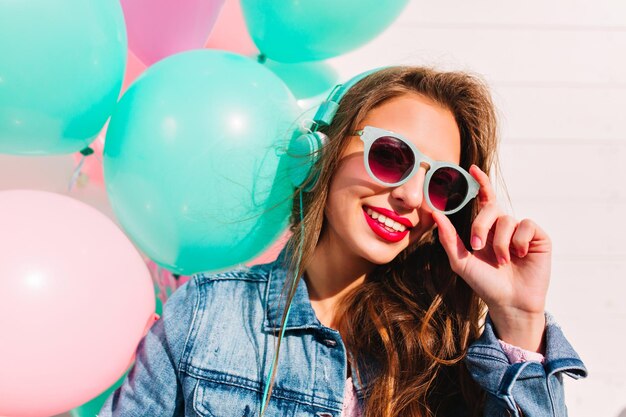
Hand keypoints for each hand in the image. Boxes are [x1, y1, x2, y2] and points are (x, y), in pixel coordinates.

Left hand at [431, 165, 550, 351]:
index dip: (480, 183)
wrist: (509, 303)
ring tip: (502, 260)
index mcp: (486, 229)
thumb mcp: (461, 261)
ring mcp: (521, 231)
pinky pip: (526, 225)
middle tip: (477, 245)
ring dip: (500, 242)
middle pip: (491, 208)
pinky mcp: (538, 237)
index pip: (484, 200)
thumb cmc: (485, 284)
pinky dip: (518, 241)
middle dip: (480, 225)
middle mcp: (504, 226)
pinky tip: (519, 255)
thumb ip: (448, 237)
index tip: (471, 169)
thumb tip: (434, 213)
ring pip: (507, 219)